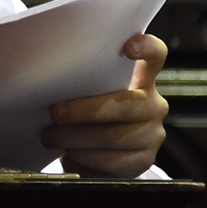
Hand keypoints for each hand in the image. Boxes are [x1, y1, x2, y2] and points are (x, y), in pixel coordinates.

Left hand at [41, 33, 168, 177]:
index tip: (128, 46)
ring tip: (51, 136)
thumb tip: (50, 79)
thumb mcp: (89, 93)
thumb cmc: (87, 115)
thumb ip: (84, 81)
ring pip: (114, 136)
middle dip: (83, 110)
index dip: (147, 48)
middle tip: (55, 112)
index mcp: (142, 79)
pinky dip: (85, 157)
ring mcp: (153, 134)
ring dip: (76, 137)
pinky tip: (69, 151)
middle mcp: (153, 105)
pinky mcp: (144, 161)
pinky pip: (113, 160)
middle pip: (125, 104)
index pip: (156, 55)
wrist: (97, 156)